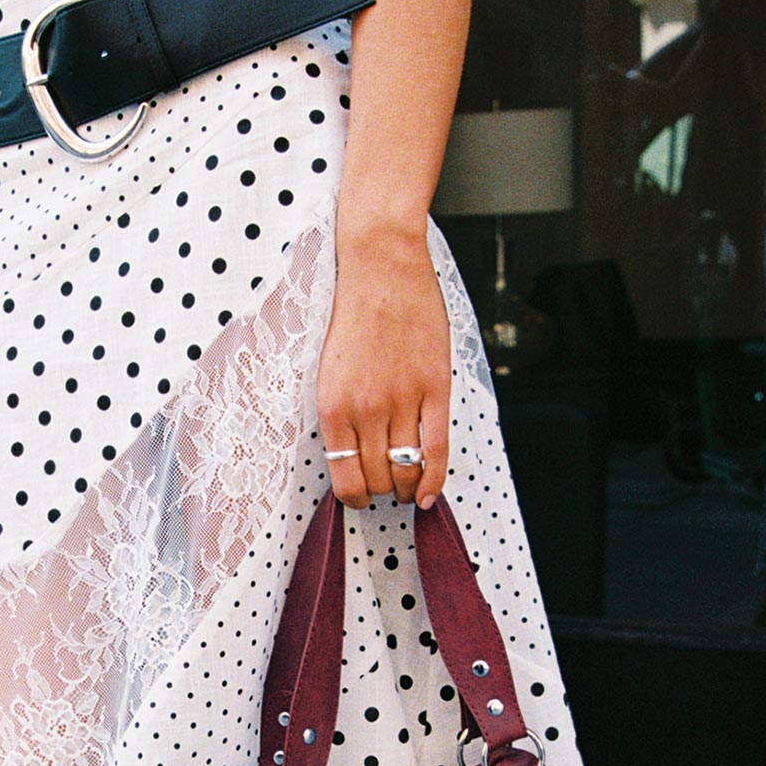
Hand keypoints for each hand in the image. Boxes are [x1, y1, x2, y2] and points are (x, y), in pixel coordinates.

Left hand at [314, 223, 450, 511]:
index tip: (360, 498)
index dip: (354, 498)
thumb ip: (340, 413)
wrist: (380, 266)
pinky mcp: (434, 387)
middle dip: (381, 493)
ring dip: (406, 488)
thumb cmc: (351, 315)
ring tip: (407, 488)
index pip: (344, 479)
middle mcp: (365, 411)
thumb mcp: (328, 372)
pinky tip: (428, 496)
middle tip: (386, 490)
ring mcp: (401, 400)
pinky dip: (434, 478)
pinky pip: (436, 448)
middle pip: (377, 480)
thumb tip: (351, 455)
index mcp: (331, 408)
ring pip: (406, 470)